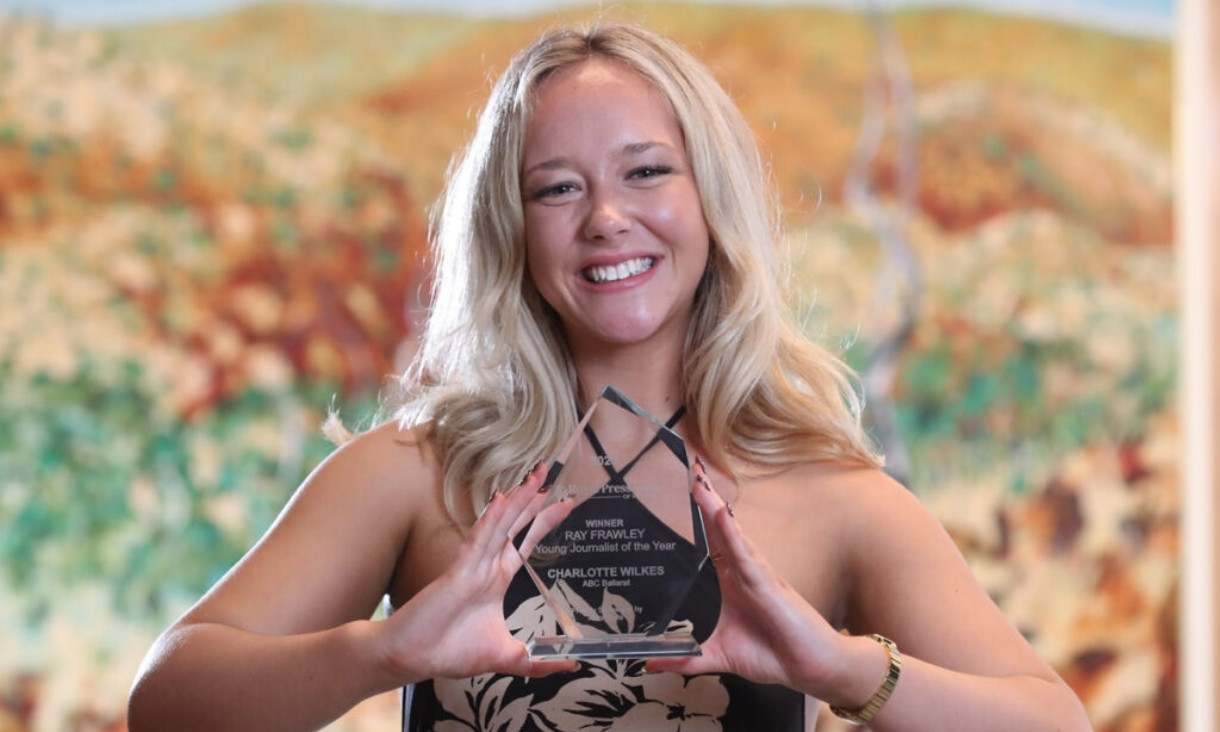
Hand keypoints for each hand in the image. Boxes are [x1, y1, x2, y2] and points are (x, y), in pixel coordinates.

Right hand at [375, 462, 577, 682]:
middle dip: (533, 499)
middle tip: (551, 472)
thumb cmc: (450, 652)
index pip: (524, 542)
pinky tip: (502, 500)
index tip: (565, 504)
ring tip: (535, 477)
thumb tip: (572, 665)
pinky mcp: (457, 573)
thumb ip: (538, 661)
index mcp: (496, 580)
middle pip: (514, 525)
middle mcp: (486, 567)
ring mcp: (472, 567)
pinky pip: (477, 542)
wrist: (411, 659)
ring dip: (517, 500)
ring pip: (499, 526)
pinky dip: (490, 521)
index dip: (544, 521)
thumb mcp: (508, 657)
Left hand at [644, 461, 844, 694]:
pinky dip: (733, 533)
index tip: (686, 488)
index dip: (699, 516)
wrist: (809, 669)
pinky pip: (747, 555)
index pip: (711, 541)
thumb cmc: (772, 654)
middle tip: (690, 467)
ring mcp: (756, 575)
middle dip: (705, 498)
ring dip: (714, 507)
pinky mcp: (767, 585)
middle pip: (719, 527)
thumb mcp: (718, 655)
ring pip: (731, 533)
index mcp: (731, 582)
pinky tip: (722, 513)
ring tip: (698, 481)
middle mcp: (743, 571)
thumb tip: (651, 664)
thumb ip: (686, 659)